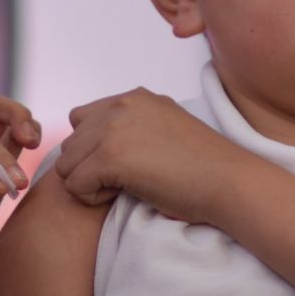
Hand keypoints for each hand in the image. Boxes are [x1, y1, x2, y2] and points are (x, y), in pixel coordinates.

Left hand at [54, 88, 248, 224]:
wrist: (227, 180)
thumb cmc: (202, 167)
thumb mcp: (164, 129)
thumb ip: (132, 127)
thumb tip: (98, 146)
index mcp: (133, 97)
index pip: (82, 120)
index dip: (95, 148)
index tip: (126, 164)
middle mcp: (120, 105)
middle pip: (70, 143)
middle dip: (89, 167)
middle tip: (126, 179)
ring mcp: (113, 128)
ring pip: (66, 164)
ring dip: (89, 182)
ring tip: (124, 187)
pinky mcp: (110, 156)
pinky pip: (74, 185)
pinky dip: (93, 197)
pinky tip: (124, 194)